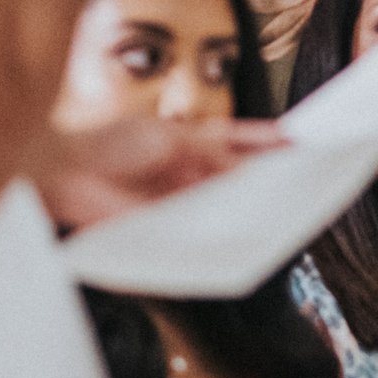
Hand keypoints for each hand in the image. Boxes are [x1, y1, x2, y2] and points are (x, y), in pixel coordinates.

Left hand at [40, 116, 285, 228]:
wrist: (68, 173)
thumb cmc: (113, 145)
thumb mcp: (172, 140)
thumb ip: (212, 154)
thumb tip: (249, 171)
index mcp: (195, 145)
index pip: (244, 142)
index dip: (273, 142)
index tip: (304, 141)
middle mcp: (195, 175)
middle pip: (243, 177)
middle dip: (273, 175)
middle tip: (308, 174)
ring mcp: (186, 203)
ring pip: (229, 208)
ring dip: (254, 208)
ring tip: (287, 205)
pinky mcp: (173, 231)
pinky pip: (208, 236)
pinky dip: (227, 235)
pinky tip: (248, 233)